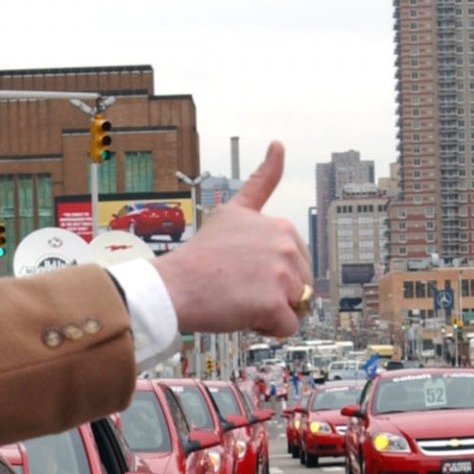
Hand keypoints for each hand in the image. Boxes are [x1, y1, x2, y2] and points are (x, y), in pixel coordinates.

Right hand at [151, 142, 310, 337]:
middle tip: (238, 286)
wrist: (174, 286)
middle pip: (299, 285)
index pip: (294, 260)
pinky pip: (287, 328)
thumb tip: (279, 145)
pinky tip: (243, 314)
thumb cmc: (199, 255)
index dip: (272, 271)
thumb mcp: (231, 209)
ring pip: (295, 307)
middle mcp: (285, 246)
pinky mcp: (274, 303)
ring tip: (239, 299)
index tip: (250, 269)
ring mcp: (282, 275)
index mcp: (279, 227)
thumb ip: (261, 182)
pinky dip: (268, 328)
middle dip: (274, 293)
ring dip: (271, 311)